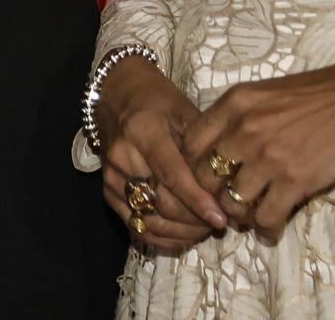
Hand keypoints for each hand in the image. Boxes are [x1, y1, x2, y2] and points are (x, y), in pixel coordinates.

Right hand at [94, 57, 227, 250]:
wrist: (118, 96)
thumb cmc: (158, 101)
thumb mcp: (184, 112)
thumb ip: (202, 149)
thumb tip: (227, 187)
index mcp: (144, 131)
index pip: (172, 175)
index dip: (198, 201)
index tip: (221, 218)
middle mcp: (123, 156)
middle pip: (161, 203)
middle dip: (194, 221)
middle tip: (219, 223)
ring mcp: (112, 177)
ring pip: (148, 221)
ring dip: (181, 233)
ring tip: (205, 230)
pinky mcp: (107, 193)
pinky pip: (135, 226)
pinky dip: (163, 237)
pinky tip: (184, 235)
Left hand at [182, 58, 334, 242]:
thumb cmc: (317, 93)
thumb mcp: (264, 93)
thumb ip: (236, 118)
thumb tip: (218, 153)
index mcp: (234, 103)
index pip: (190, 145)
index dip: (193, 167)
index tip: (206, 178)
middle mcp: (244, 130)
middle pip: (205, 178)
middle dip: (211, 196)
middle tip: (225, 203)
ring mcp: (268, 157)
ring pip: (231, 204)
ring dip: (238, 216)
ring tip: (250, 217)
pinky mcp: (294, 181)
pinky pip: (265, 218)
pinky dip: (266, 229)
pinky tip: (271, 228)